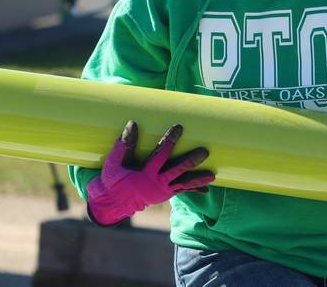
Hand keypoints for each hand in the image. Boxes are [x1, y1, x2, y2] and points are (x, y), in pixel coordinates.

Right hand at [87, 120, 214, 225]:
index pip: (160, 154)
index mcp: (144, 174)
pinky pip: (182, 191)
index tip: (179, 127)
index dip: (170, 141)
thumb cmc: (114, 178)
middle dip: (191, 161)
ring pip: (183, 183)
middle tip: (204, 152)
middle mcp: (156, 183)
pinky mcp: (166, 194)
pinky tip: (207, 188)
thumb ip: (124, 144)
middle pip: (177, 170)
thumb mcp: (114, 162)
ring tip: (212, 176)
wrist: (114, 202)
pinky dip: (194, 189)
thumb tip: (132, 123)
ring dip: (198, 179)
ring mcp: (163, 191)